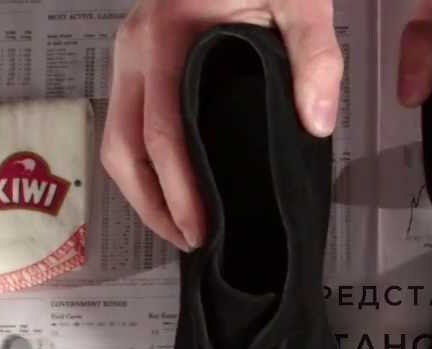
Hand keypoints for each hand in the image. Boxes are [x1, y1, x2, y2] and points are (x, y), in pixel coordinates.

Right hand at [102, 0, 343, 249]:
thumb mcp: (298, 0)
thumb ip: (314, 57)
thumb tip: (315, 121)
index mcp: (167, 36)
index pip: (161, 132)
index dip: (177, 191)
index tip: (200, 229)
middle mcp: (136, 46)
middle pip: (121, 145)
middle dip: (150, 205)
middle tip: (189, 242)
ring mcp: (130, 52)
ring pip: (116, 136)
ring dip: (141, 188)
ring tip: (180, 225)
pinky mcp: (139, 57)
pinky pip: (127, 119)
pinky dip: (143, 161)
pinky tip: (173, 183)